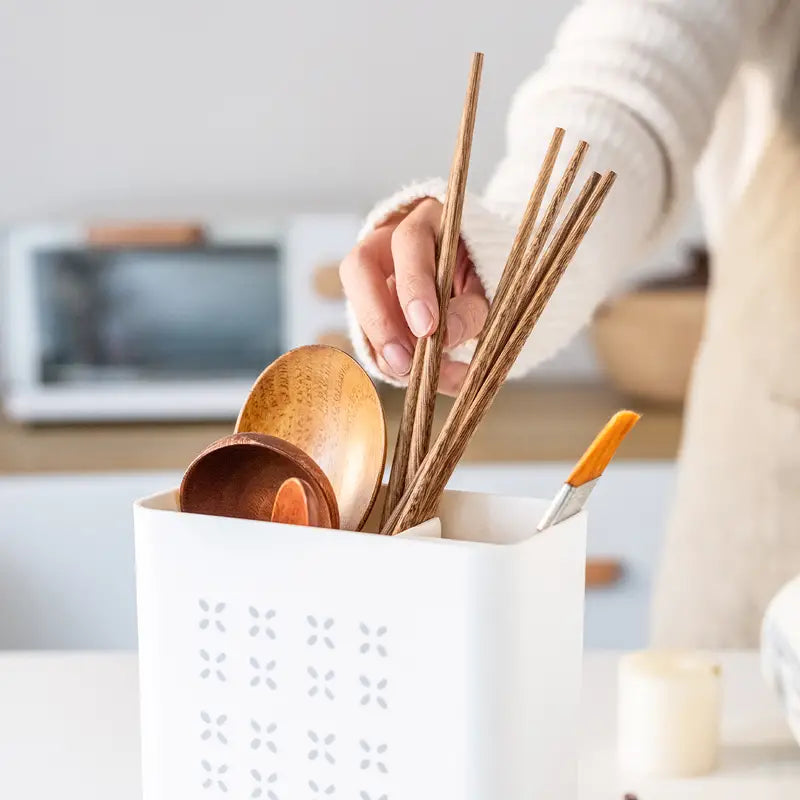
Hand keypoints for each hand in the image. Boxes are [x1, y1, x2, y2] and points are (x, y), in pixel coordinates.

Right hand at [340, 198, 488, 395]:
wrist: (476, 274)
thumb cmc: (484, 272)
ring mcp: (373, 268)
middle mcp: (388, 237)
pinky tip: (407, 373)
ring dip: (377, 340)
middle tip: (404, 361)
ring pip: (355, 299)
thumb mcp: (488, 288)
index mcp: (428, 219)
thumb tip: (443, 340)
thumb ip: (470, 310)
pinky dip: (383, 353)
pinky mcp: (367, 298)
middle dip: (380, 317)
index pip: (410, 242)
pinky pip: (363, 325)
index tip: (428, 328)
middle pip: (361, 265)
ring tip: (405, 371)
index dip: (414, 286)